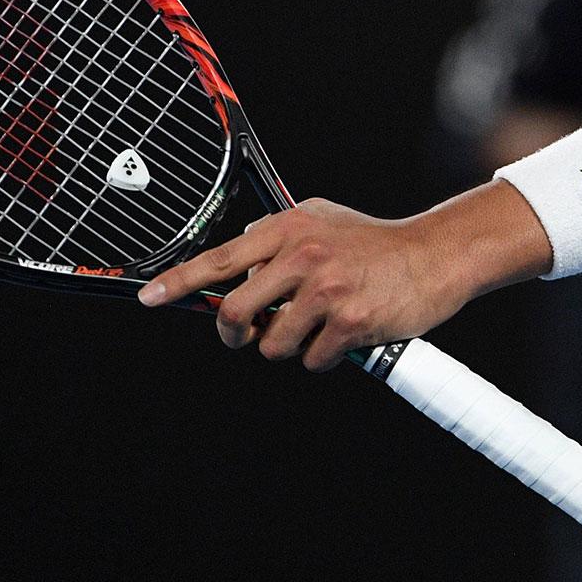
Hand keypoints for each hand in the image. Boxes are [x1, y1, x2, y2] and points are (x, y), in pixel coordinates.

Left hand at [137, 198, 470, 372]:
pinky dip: (324, 356)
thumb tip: (231, 263)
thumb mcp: (321, 220)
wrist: (434, 256)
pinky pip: (311, 360)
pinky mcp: (350, 322)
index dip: (178, 283)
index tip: (147, 298)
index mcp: (289, 230)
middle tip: (254, 333)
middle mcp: (303, 256)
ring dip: (290, 346)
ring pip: (272, 345)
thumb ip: (277, 237)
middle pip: (234, 315)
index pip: (220, 260)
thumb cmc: (373, 244)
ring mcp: (327, 290)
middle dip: (238, 335)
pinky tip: (346, 334)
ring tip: (319, 325)